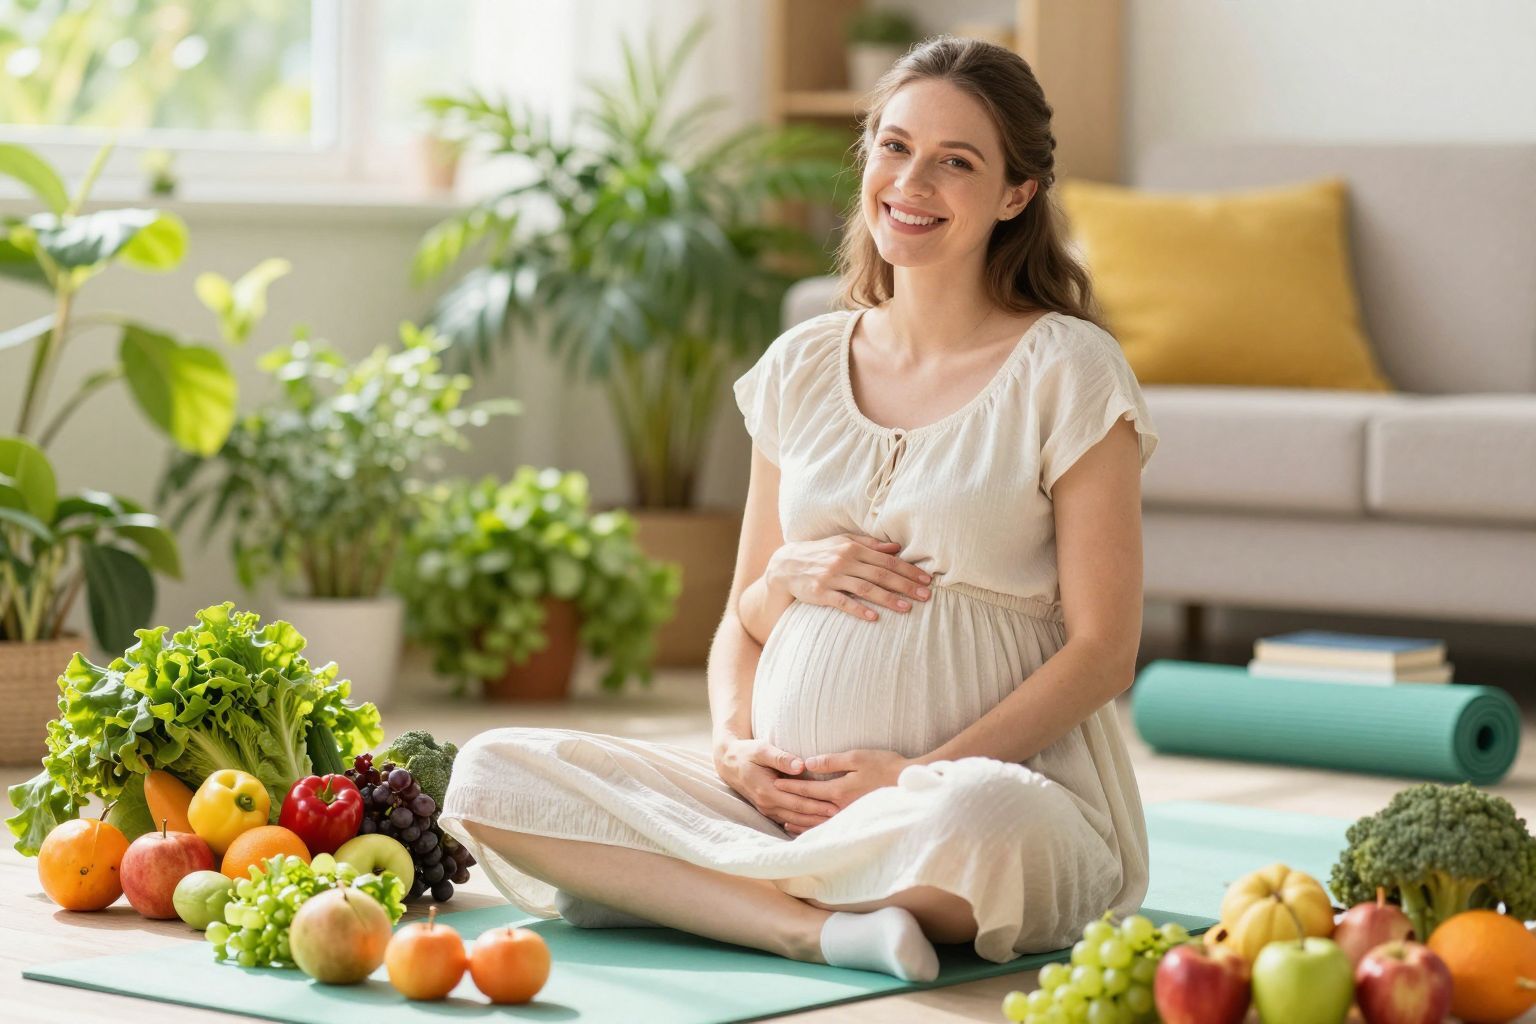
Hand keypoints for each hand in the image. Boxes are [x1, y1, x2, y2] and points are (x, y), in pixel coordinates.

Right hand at [713, 736, 839, 832]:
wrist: (729, 763)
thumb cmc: (748, 753)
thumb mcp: (762, 749)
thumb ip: (781, 758)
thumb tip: (800, 766)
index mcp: (766, 790)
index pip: (797, 802)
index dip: (816, 805)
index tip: (835, 806)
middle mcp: (767, 804)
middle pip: (798, 815)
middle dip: (819, 817)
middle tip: (841, 817)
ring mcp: (767, 809)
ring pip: (794, 821)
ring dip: (812, 822)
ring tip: (833, 822)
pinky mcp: (768, 809)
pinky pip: (788, 820)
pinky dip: (802, 822)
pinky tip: (816, 823)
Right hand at [767, 533, 932, 621]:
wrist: (786, 565)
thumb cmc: (821, 552)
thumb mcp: (843, 542)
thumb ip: (870, 544)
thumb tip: (896, 547)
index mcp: (853, 548)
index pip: (887, 560)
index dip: (908, 570)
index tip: (926, 580)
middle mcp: (844, 561)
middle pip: (880, 574)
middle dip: (905, 585)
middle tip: (925, 596)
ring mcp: (832, 577)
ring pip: (865, 588)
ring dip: (887, 598)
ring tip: (907, 608)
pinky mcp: (820, 592)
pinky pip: (842, 602)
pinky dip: (858, 609)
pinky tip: (874, 617)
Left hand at [771, 749, 915, 835]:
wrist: (909, 783)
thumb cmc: (885, 765)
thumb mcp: (857, 757)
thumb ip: (832, 761)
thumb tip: (808, 764)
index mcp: (840, 790)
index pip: (808, 789)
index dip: (790, 786)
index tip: (774, 783)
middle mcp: (841, 807)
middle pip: (809, 808)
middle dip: (790, 804)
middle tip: (771, 802)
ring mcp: (849, 816)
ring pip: (819, 822)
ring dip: (800, 822)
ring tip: (784, 822)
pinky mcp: (856, 820)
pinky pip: (831, 828)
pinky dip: (817, 829)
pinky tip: (809, 829)